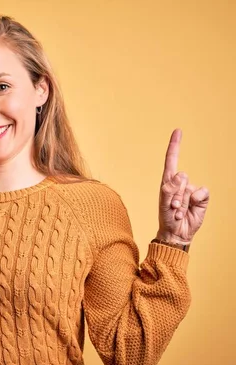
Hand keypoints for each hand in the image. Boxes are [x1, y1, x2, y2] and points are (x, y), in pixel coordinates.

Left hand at [157, 129, 209, 243]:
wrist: (177, 232)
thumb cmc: (167, 218)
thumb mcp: (164, 204)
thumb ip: (169, 189)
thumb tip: (180, 174)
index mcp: (167, 182)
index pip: (172, 160)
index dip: (175, 145)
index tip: (178, 131)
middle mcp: (180, 183)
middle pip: (180, 177)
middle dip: (175, 193)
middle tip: (172, 207)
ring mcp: (191, 189)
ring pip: (189, 186)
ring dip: (182, 201)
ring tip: (178, 211)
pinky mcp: (201, 196)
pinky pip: (201, 192)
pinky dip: (195, 201)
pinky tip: (189, 210)